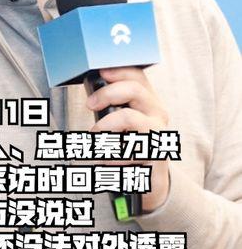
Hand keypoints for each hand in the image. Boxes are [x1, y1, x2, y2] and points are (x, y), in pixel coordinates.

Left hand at [87, 67, 169, 211]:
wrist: (150, 178)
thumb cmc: (130, 146)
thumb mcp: (123, 121)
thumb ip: (112, 105)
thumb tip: (90, 95)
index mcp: (148, 100)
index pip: (137, 76)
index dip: (119, 70)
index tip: (101, 72)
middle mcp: (157, 112)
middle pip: (135, 90)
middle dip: (107, 93)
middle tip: (90, 105)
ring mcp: (158, 132)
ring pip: (129, 118)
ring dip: (106, 127)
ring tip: (95, 138)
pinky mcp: (157, 153)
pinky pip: (129, 148)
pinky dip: (112, 155)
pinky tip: (107, 161)